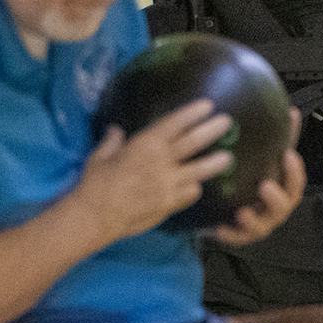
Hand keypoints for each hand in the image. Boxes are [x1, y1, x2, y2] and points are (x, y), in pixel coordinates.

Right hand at [71, 99, 233, 243]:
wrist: (96, 216)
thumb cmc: (95, 183)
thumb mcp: (100, 156)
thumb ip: (112, 141)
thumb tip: (116, 130)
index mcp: (144, 145)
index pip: (174, 124)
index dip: (192, 113)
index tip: (208, 105)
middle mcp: (161, 162)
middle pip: (193, 143)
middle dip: (211, 130)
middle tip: (227, 122)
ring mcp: (168, 184)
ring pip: (199, 171)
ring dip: (214, 163)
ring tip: (227, 158)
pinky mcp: (169, 204)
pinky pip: (190, 194)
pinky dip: (194, 189)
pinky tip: (196, 187)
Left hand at [215, 110, 306, 245]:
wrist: (225, 205)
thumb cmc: (250, 179)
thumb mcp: (264, 159)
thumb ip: (280, 139)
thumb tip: (291, 111)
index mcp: (282, 191)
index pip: (295, 183)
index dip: (294, 170)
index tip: (286, 154)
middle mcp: (273, 209)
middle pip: (284, 207)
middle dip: (277, 198)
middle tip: (264, 185)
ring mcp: (258, 225)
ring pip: (262, 228)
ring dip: (254, 220)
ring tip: (243, 211)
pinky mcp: (239, 235)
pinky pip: (236, 238)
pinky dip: (231, 234)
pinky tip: (221, 228)